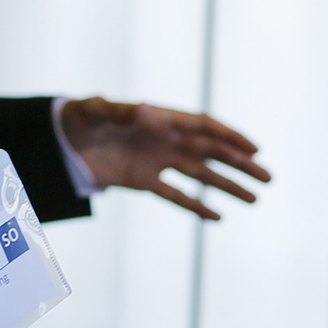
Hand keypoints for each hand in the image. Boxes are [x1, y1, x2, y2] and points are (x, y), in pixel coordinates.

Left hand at [59, 98, 270, 220]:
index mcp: (160, 119)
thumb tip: (142, 112)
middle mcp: (165, 140)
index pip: (204, 127)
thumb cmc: (78, 118)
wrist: (59, 142)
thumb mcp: (94, 110)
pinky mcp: (143, 182)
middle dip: (240, 164)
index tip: (255, 149)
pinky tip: (218, 218)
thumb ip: (117, 110)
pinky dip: (196, 206)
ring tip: (254, 199)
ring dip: (227, 186)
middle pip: (211, 152)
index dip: (230, 137)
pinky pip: (176, 195)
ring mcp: (157, 161)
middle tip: (267, 178)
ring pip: (201, 175)